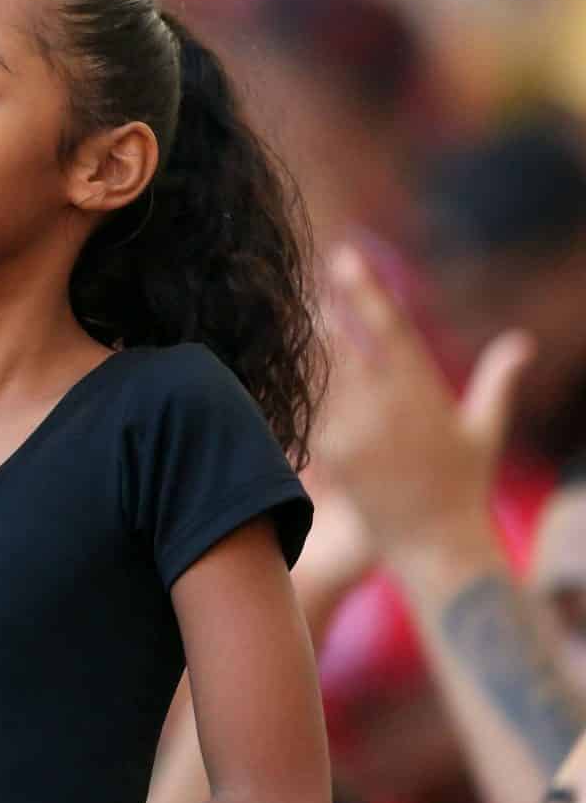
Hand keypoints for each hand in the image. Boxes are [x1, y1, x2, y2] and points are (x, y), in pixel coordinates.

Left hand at [311, 244, 533, 561]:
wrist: (432, 544)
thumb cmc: (463, 485)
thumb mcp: (484, 429)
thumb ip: (497, 381)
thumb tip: (520, 342)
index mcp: (422, 393)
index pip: (387, 330)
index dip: (364, 290)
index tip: (345, 258)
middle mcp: (385, 407)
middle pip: (342, 342)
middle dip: (322, 306)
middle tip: (301, 270)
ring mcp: (353, 430)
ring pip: (318, 371)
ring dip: (304, 339)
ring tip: (286, 303)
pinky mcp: (330, 452)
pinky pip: (309, 407)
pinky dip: (297, 381)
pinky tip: (280, 357)